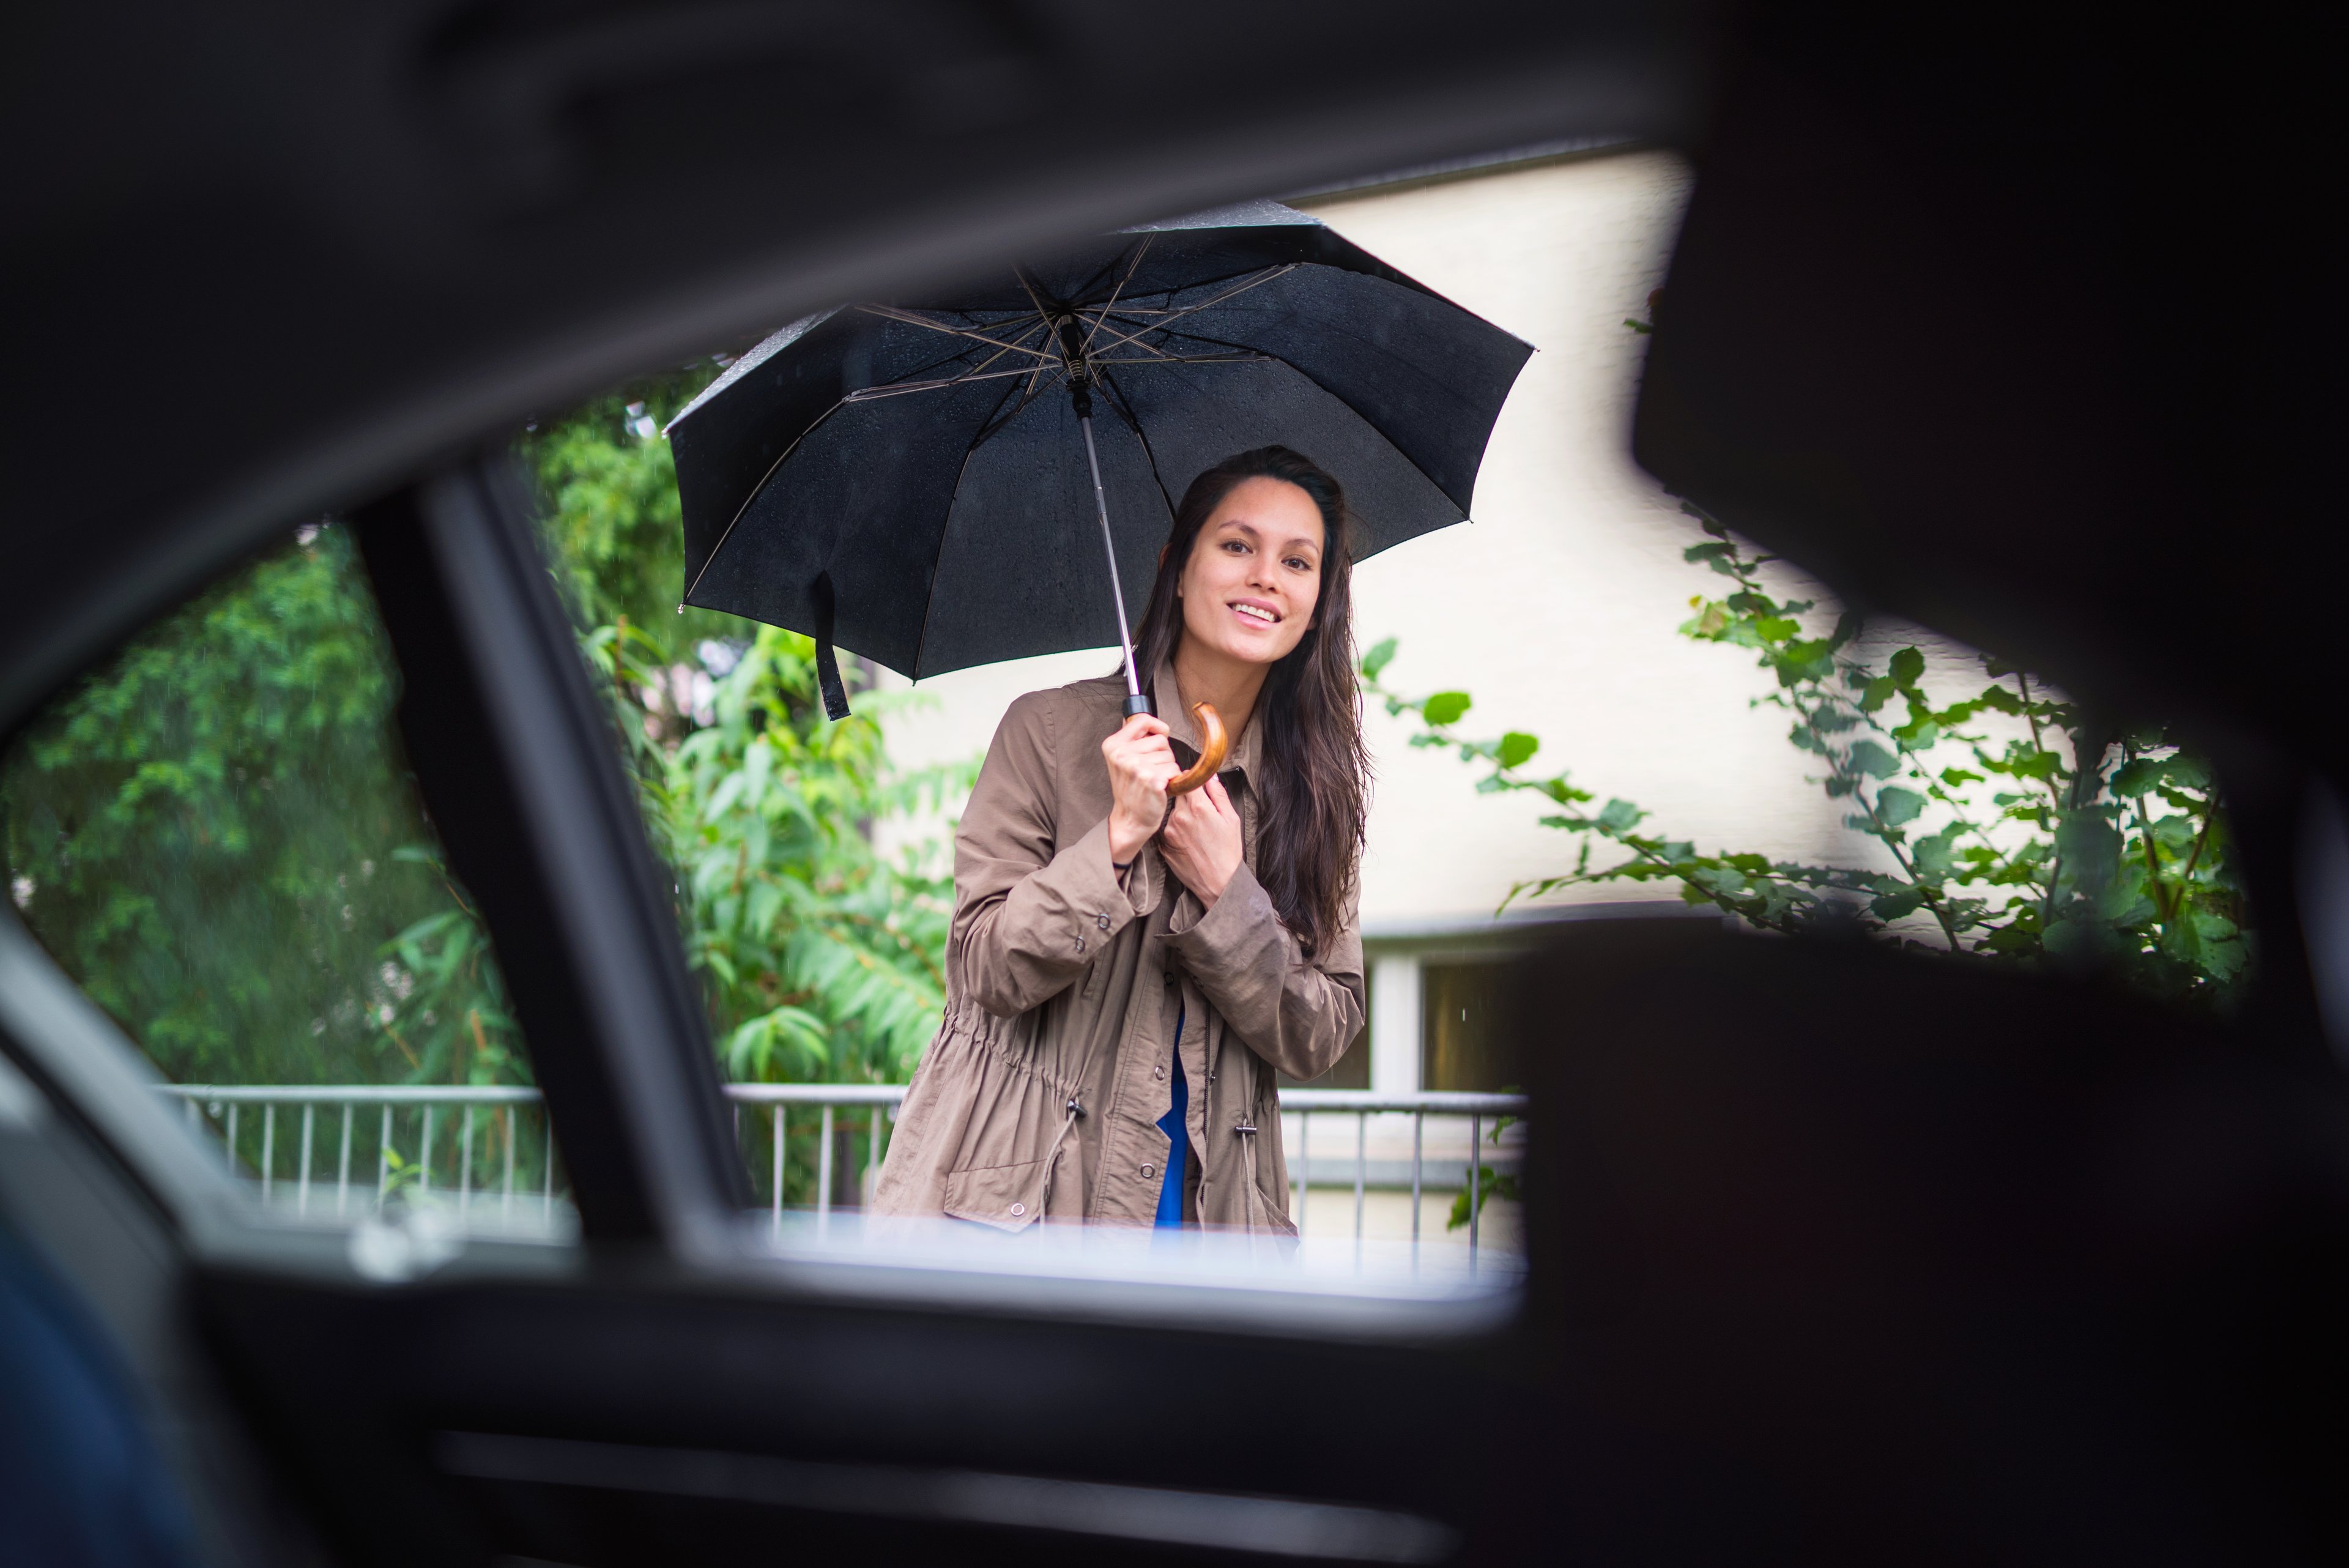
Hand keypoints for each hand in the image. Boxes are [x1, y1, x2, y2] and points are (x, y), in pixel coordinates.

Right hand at [1102, 713, 1178, 864]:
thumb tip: (1144, 719)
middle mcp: (1122, 754)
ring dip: (1168, 768)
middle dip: (1163, 754)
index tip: (1159, 735)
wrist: (1131, 818)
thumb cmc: (1130, 789)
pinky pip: (1174, 769)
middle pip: (1161, 740)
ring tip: (1154, 780)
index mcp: (1113, 745)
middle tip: (1150, 770)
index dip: (1157, 727)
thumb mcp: (1122, 759)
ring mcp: (1136, 767)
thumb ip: (1132, 739)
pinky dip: (1172, 779)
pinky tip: (1160, 787)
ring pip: (1170, 756)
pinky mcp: (1151, 779)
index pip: (1143, 720)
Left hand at [1160, 774, 1243, 906]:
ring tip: (1195, 828)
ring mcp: (1169, 831)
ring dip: (1180, 813)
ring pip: (1171, 811)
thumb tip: (1211, 777)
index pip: (1186, 779)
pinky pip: (1166, 827)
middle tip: (1199, 808)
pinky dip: (1174, 828)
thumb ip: (1219, 794)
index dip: (1191, 779)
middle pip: (1177, 794)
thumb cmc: (1228, 852)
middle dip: (1186, 796)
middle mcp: (1180, 816)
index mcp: (1199, 807)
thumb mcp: (1231, 819)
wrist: (1218, 882)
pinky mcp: (1163, 844)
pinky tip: (1188, 839)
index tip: (1195, 783)